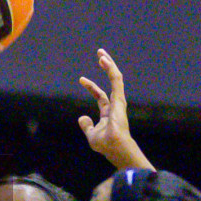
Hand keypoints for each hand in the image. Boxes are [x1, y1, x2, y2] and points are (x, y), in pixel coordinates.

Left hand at [77, 48, 150, 169]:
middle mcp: (116, 105)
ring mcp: (119, 101)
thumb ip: (87, 126)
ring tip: (101, 53)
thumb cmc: (105, 144)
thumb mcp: (92, 134)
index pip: (101, 96)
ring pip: (116, 77)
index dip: (92, 87)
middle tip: (100, 54)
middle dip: (106, 67)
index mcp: (109, 113)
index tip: (81, 79)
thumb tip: (82, 118)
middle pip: (112, 81)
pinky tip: (104, 60)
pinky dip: (110, 69)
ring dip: (109, 64)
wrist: (114, 147)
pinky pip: (116, 80)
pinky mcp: (119, 98)